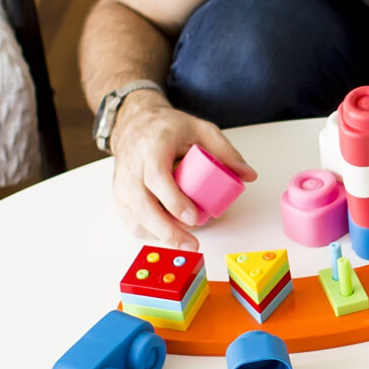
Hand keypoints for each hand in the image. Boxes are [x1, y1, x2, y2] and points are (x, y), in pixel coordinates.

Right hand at [108, 95, 253, 248]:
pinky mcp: (120, 196)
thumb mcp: (200, 130)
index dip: (173, 200)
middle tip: (191, 244)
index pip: (156, 177)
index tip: (193, 218)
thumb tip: (248, 175)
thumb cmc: (167, 128)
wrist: (134, 124)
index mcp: (152, 147)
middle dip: (167, 230)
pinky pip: (132, 221)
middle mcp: (132, 167)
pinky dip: (150, 233)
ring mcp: (122, 183)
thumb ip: (225, 151)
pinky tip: (168, 235)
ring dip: (160, 235)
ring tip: (185, 243)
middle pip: (142, 205)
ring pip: (135, 217)